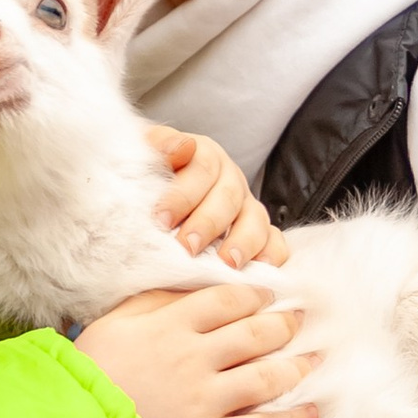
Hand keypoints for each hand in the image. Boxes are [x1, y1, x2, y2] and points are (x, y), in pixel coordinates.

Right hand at [77, 282, 318, 417]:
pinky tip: (312, 412)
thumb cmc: (85, 377)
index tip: (270, 296)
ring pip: (268, 376)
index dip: (256, 296)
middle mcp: (196, 358)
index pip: (228, 301)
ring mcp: (206, 401)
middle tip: (302, 321)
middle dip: (285, 325)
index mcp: (171, 326)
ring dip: (298, 366)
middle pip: (256, 333)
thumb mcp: (111, 325)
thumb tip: (182, 288)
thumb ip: (150, 304)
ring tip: (315, 358)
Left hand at [146, 126, 289, 269]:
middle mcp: (230, 179)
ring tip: (227, 263)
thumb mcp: (142, 158)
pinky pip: (275, 242)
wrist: (152, 202)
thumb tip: (180, 148)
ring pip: (256, 220)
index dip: (182, 195)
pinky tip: (258, 269)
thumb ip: (156, 148)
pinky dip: (271, 255)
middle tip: (186, 246)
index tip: (161, 219)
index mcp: (204, 155)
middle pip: (228, 197)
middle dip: (207, 224)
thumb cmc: (146, 182)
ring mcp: (247, 207)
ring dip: (242, 242)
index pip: (201, 169)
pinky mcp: (259, 233)